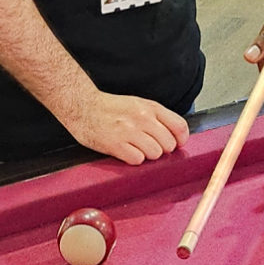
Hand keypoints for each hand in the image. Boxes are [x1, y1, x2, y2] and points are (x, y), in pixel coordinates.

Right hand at [67, 90, 189, 164]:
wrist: (82, 106)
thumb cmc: (110, 108)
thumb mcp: (138, 104)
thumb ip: (157, 117)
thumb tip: (175, 135)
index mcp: (150, 107)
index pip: (179, 126)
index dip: (181, 139)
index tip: (176, 144)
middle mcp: (142, 118)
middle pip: (169, 144)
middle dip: (162, 149)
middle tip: (150, 146)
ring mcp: (129, 131)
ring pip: (155, 154)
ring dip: (147, 155)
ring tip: (136, 148)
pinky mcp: (115, 144)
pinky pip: (137, 160)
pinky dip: (133, 159)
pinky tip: (126, 152)